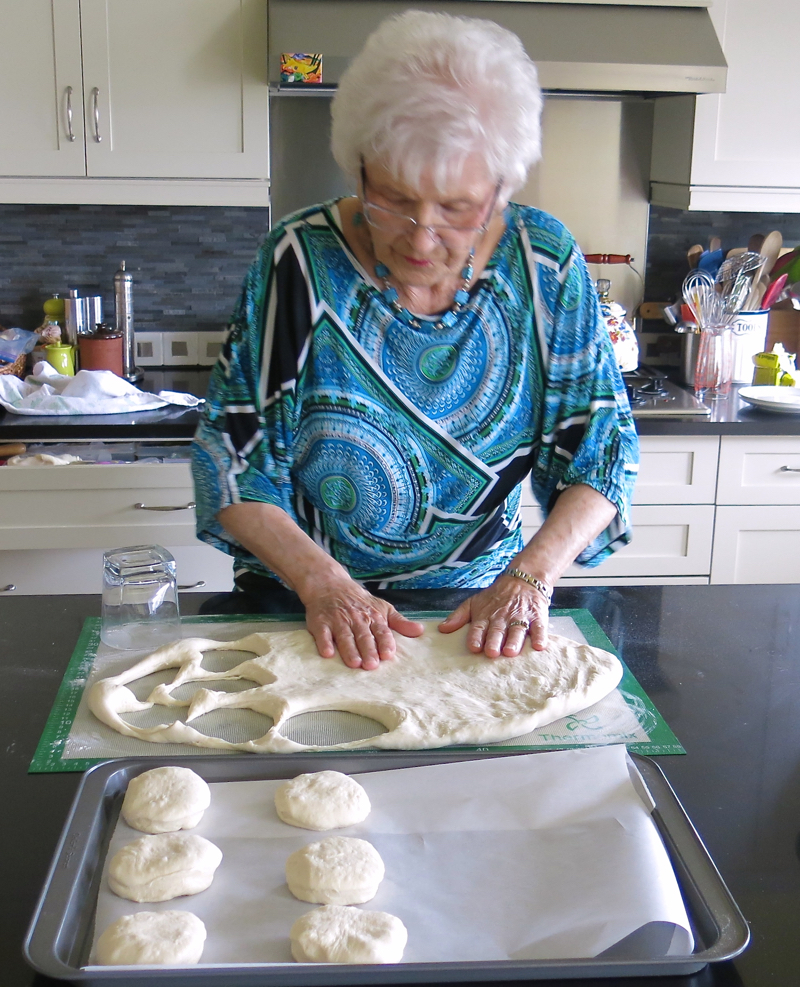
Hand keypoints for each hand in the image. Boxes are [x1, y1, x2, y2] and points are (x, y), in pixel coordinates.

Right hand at [304, 578, 423, 669]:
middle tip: (371, 665)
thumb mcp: (383, 608)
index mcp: (373, 617)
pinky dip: (324, 643)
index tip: (388, 654)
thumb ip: (400, 622)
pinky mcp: (320, 623)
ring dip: (349, 649)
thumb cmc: (360, 602)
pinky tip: (327, 653)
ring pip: (344, 636)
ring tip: (354, 663)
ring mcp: (337, 620)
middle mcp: (356, 618)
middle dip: (368, 650)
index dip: (385, 642)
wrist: (330, 585)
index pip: (381, 631)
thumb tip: (420, 631)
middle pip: (363, 636)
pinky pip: (322, 633)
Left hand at [438, 574, 548, 656]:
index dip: (476, 637)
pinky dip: (540, 636)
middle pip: (497, 630)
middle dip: (494, 641)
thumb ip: (458, 617)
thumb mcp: (474, 602)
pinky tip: (539, 646)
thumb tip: (441, 629)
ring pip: (517, 630)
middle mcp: (502, 617)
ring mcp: (520, 617)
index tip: (474, 647)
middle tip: (492, 652)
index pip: (479, 627)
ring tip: (510, 652)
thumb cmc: (495, 597)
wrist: (523, 579)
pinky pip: (539, 627)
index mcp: (485, 615)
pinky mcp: (537, 617)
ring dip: (514, 641)